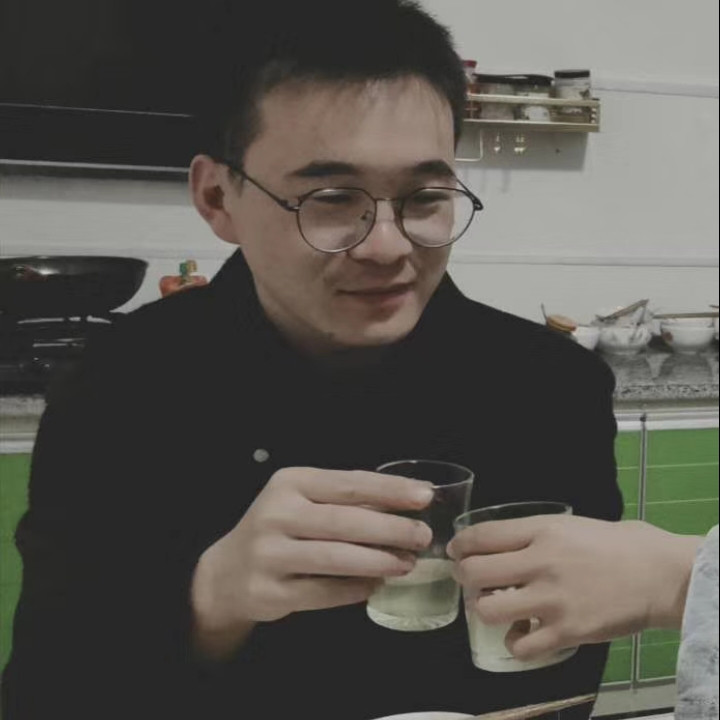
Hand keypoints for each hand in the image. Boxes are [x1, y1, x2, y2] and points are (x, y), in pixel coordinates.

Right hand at [191, 467, 432, 656]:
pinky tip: (375, 586)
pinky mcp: (269, 592)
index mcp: (289, 483)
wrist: (227, 572)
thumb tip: (406, 503)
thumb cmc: (279, 529)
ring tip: (406, 563)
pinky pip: (322, 593)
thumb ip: (345, 501)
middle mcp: (276, 514)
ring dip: (377, 561)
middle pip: (345, 522)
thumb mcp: (302, 501)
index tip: (424, 495)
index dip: (389, 490)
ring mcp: (269, 554)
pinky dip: (354, 590)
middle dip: (390, 529)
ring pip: (335, 558)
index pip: (349, 483)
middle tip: (422, 536)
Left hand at [447, 516, 701, 659]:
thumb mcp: (568, 524)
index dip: (459, 545)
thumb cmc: (615, 544)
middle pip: (474, 572)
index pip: (481, 535)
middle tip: (469, 580)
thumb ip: (531, 533)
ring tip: (492, 606)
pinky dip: (514, 642)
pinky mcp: (567, 633)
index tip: (455, 551)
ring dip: (483, 609)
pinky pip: (520, 646)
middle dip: (462, 576)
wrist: (658, 574)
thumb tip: (497, 542)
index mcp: (541, 530)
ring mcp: (552, 600)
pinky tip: (521, 633)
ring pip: (488, 610)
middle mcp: (540, 563)